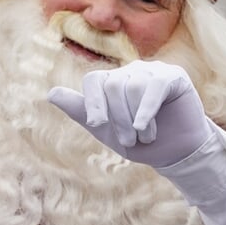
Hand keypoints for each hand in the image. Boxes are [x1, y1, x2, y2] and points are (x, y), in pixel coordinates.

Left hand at [47, 60, 212, 169]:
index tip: (97, 124)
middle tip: (129, 140)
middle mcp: (130, 71)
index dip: (93, 102)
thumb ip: (80, 111)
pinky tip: (145, 126)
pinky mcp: (174, 76)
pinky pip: (155, 85)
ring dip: (136, 119)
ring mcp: (153, 71)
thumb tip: (50, 94)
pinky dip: (147, 108)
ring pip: (133, 86)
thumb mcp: (106, 131)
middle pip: (113, 86)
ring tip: (145, 136)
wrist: (176, 153)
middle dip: (118, 118)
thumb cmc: (140, 142)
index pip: (94, 80)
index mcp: (112, 82)